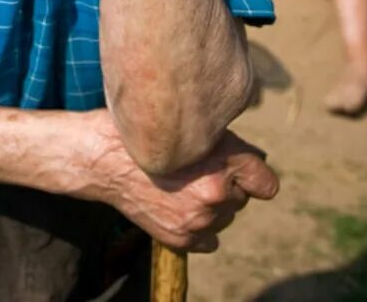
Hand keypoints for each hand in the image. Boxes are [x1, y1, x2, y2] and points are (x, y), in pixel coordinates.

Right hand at [70, 117, 278, 252]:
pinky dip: (198, 227)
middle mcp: (216, 194)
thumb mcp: (189, 125)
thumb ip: (227, 145)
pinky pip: (209, 240)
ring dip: (211, 206)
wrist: (101, 159)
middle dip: (225, 185)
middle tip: (195, 171)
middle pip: (242, 198)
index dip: (252, 173)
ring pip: (225, 218)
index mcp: (225, 164)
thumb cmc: (145, 134)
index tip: (239, 169)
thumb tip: (256, 161)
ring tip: (181, 187)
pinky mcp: (181, 238)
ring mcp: (198, 220)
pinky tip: (176, 207)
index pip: (265, 182)